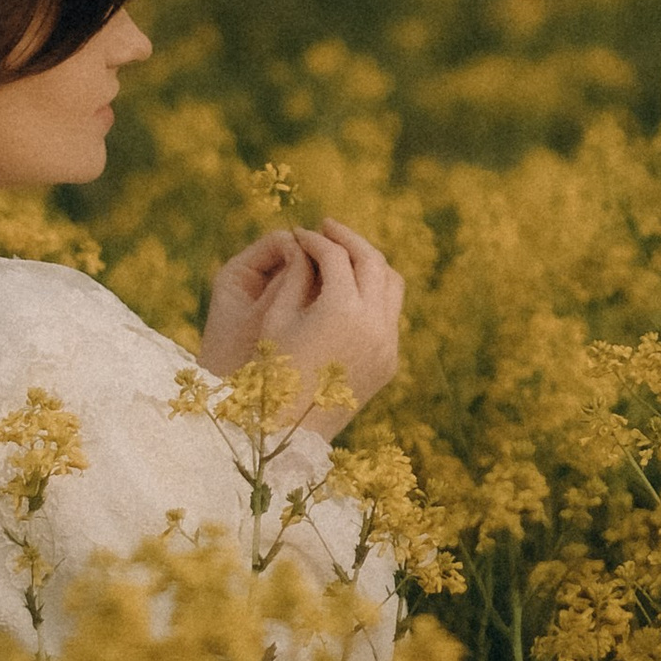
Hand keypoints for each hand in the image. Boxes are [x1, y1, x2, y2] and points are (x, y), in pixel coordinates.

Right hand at [197, 217, 404, 438]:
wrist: (287, 434)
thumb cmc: (269, 372)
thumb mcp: (276, 318)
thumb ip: (296, 274)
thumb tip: (305, 242)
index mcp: (341, 310)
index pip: (335, 257)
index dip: (314, 240)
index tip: (297, 232)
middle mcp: (373, 324)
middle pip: (371, 261)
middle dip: (347, 239)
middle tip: (325, 226)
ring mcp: (387, 344)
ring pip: (391, 284)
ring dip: (368, 262)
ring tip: (342, 252)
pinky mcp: (390, 361)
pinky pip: (389, 314)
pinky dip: (374, 292)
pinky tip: (350, 288)